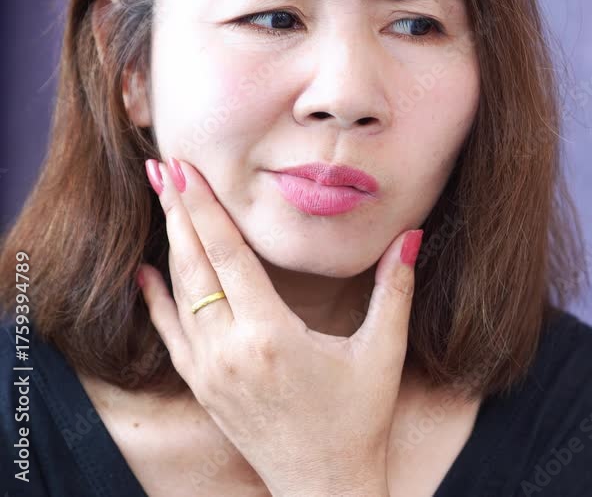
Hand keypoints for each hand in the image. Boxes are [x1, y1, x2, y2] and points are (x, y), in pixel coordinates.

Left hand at [137, 157, 422, 496]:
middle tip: (162, 165)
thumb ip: (393, 289)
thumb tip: (409, 236)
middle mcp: (230, 351)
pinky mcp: (203, 387)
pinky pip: (170, 333)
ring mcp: (210, 371)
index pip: (229, 256)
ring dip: (170, 245)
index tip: (186, 169)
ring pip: (179, 295)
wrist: (324, 484)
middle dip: (178, 211)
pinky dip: (156, 299)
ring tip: (160, 199)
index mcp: (271, 336)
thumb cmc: (358, 419)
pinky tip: (146, 272)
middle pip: (194, 266)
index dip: (205, 209)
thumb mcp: (382, 351)